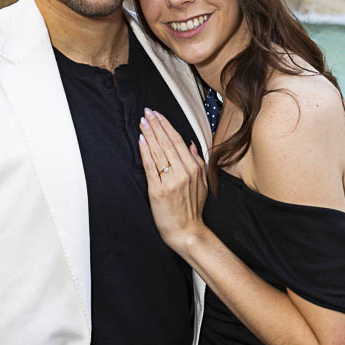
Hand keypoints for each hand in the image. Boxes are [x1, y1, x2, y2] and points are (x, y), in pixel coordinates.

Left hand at [138, 109, 207, 257]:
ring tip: (142, 122)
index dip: (167, 126)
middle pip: (167, 143)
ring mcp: (171, 181)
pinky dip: (146, 152)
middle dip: (156, 125)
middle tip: (147, 112)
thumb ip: (198, 162)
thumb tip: (191, 145)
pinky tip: (141, 140)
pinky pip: (151, 167)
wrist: (186, 231)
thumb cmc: (192, 208)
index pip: (178, 141)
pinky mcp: (158, 190)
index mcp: (194, 168)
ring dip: (149, 134)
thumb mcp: (202, 183)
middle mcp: (184, 172)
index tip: (158, 114)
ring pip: (159, 152)